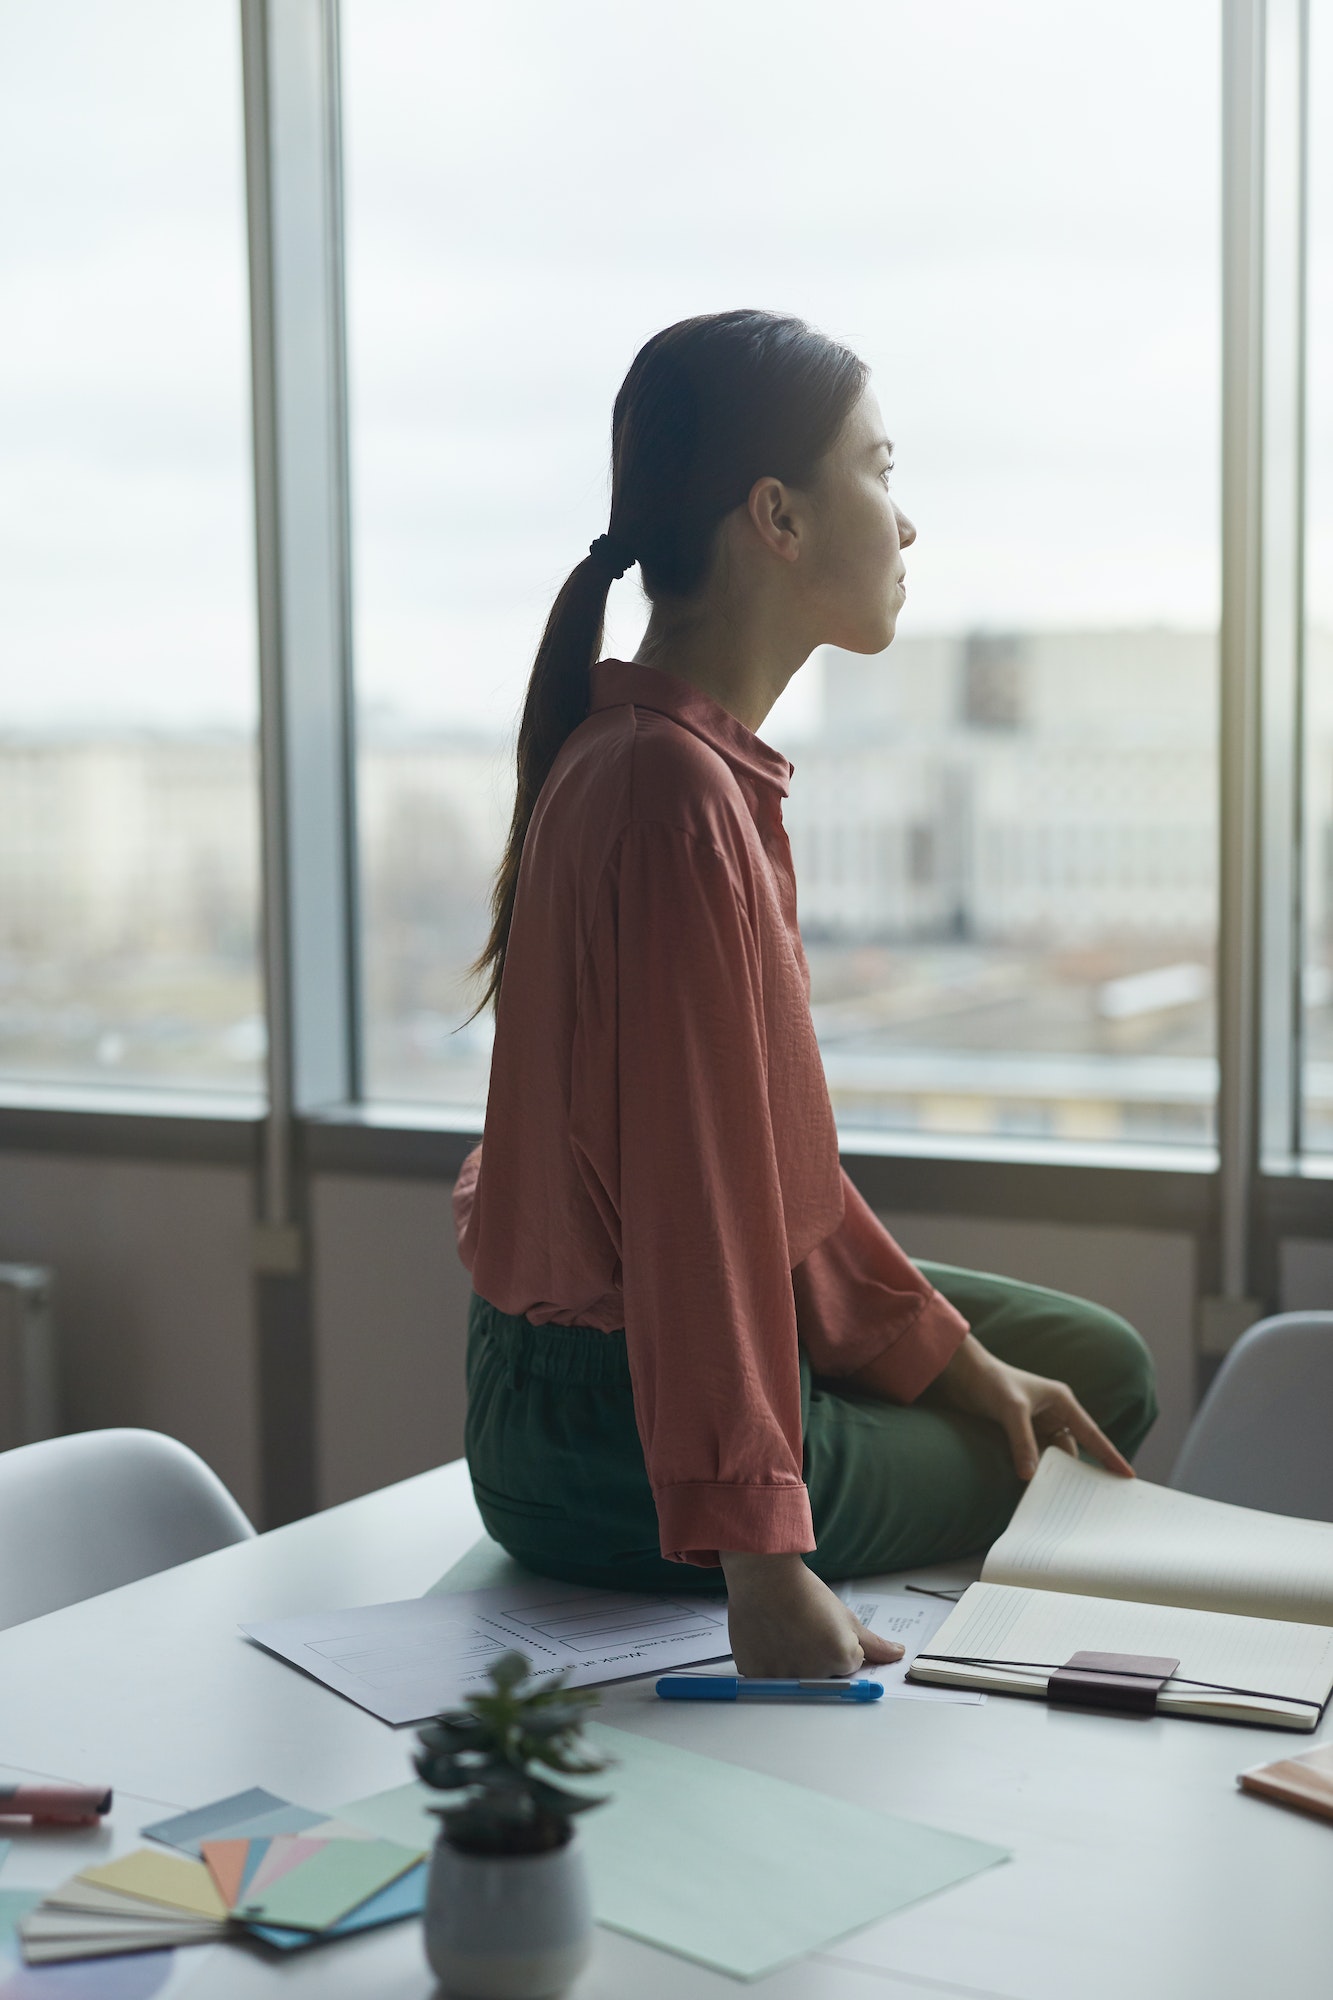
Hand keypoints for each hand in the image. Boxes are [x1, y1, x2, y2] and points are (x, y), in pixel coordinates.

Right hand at [718, 1551, 904, 1677]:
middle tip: (801, 1629)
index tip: (820, 1629)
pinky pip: (766, 1678)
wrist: (764, 1574)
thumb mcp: (845, 1616)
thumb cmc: (805, 1592)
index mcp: (841, 1658)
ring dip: (789, 1663)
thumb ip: (874, 1644)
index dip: (835, 1646)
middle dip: (814, 1658)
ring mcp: (783, 1676)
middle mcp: (813, 1674)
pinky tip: (767, 1638)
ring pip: (792, 1679)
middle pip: (820, 1677)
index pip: (847, 1666)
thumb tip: (898, 1654)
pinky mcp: (756, 1673)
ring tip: (783, 1631)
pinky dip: (767, 1662)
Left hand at [930, 1334, 1133, 1483]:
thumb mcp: (1010, 1410)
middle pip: (1070, 1451)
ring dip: (1051, 1474)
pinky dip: (1034, 1471)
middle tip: (1087, 1502)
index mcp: (1061, 1402)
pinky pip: (1034, 1458)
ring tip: (1057, 1501)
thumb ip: (1022, 1442)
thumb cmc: (990, 1381)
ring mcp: (1036, 1426)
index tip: (1128, 1476)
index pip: (1091, 1434)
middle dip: (1076, 1473)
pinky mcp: (1019, 1434)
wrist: (961, 1374)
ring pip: (1051, 1458)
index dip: (1110, 1455)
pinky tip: (1034, 1489)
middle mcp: (1053, 1414)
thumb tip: (1030, 1476)